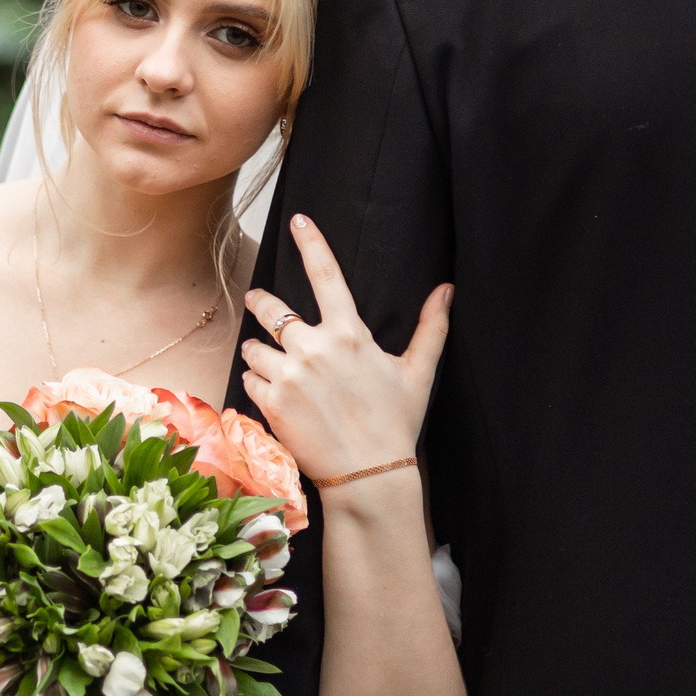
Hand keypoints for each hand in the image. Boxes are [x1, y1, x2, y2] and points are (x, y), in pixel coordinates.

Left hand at [240, 214, 451, 484]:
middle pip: (270, 308)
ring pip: (254, 346)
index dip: (311, 242)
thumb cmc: (395, 422)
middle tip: (259, 302)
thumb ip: (430, 328)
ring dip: (258, 350)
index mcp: (349, 334)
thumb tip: (447, 289)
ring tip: (270, 362)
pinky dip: (256, 381)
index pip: (325, 274)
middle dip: (261, 302)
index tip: (296, 220)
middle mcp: (313, 348)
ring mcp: (288, 375)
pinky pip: (249, 379)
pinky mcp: (269, 402)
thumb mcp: (418, 373)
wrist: (368, 476)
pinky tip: (273, 392)